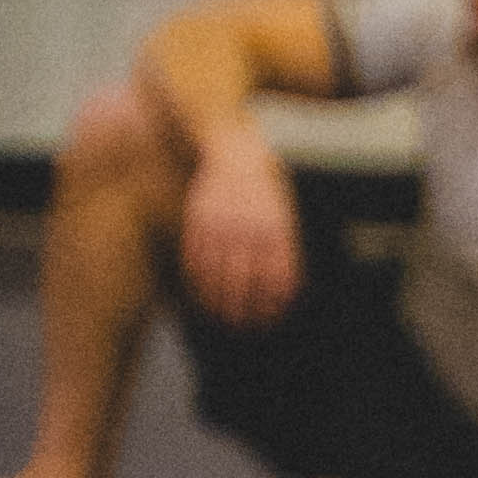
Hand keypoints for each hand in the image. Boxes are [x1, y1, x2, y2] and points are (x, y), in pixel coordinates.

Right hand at [178, 124, 303, 324]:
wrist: (236, 151)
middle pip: (243, 284)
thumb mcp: (282, 215)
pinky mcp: (198, 219)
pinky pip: (194, 258)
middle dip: (239, 311)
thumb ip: (282, 249)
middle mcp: (249, 231)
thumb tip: (283, 292)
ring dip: (214, 301)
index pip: (276, 281)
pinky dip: (194, 280)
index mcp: (276, 232)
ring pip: (215, 275)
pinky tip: (196, 293)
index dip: (269, 306)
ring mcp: (221, 225)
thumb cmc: (264, 189)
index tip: (265, 322)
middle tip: (237, 326)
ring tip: (216, 316)